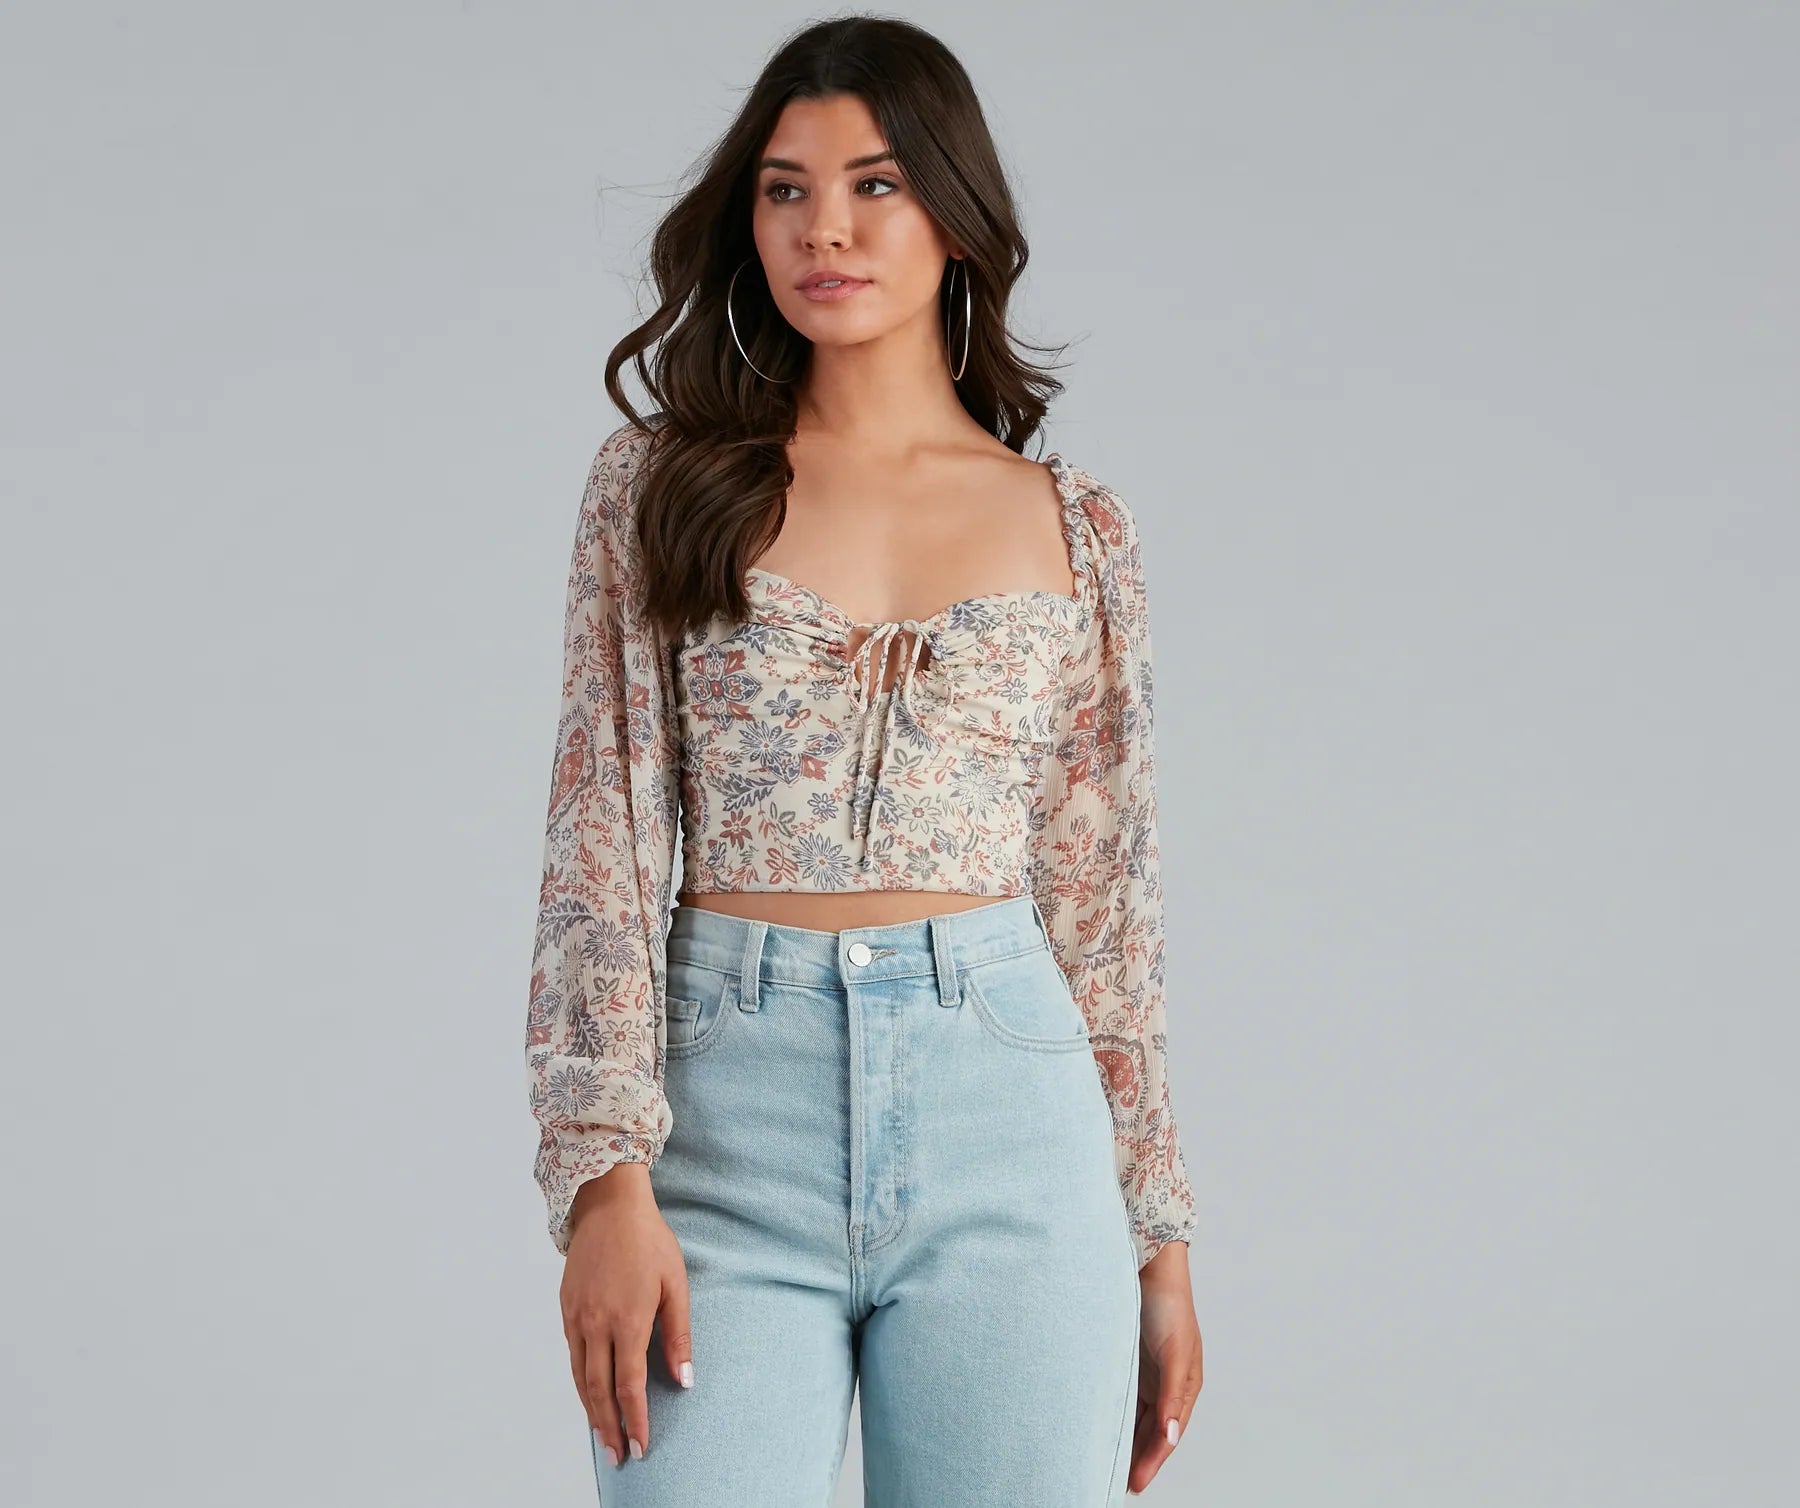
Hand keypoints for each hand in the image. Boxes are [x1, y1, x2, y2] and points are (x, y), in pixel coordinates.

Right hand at [560, 1163, 693, 1469]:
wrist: (608, 1206)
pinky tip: (588, 1394)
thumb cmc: (649, 1241)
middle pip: (598, 1390)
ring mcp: (576, 1317)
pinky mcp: (565, 1308)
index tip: (640, 1446)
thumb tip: (684, 1379)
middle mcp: (596, 1324)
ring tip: (602, 1437)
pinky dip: (579, 1382)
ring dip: (591, 1412)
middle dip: (609, 1427)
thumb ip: (678, 1335)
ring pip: (580, 1377)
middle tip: (618, 1456)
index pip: (629, 1386)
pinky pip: (571, 1355)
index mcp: (627, 1320)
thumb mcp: (676, 1285)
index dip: (635, 1420)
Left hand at [1127, 1241, 1202, 1495]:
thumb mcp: (1173, 1354)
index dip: (1152, 1461)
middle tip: (1116, 1482)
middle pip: (1152, 1431)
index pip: (1167, 1434)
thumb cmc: (1168, 1307)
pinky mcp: (1130, 1361)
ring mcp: (1148, 1374)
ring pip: (1135, 1417)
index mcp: (1185, 1386)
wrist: (1148, 1266)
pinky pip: (1122, 1396)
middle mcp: (1168, 1385)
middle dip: (1138, 1458)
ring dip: (1125, 1439)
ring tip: (1107, 1464)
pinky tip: (1101, 1427)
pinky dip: (1115, 1414)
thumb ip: (1171, 1398)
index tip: (1133, 1484)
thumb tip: (1170, 1438)